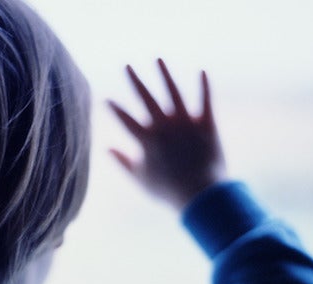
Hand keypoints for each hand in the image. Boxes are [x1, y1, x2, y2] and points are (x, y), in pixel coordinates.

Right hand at [108, 59, 226, 210]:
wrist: (201, 194)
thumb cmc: (168, 191)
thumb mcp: (140, 179)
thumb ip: (122, 162)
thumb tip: (106, 148)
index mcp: (147, 140)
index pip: (125, 119)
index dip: (114, 108)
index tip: (106, 99)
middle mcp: (165, 126)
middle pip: (146, 98)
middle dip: (135, 80)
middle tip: (127, 66)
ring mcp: (186, 123)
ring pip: (173, 92)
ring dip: (165, 75)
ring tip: (158, 60)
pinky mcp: (207, 125)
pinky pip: (205, 101)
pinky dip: (204, 86)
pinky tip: (202, 71)